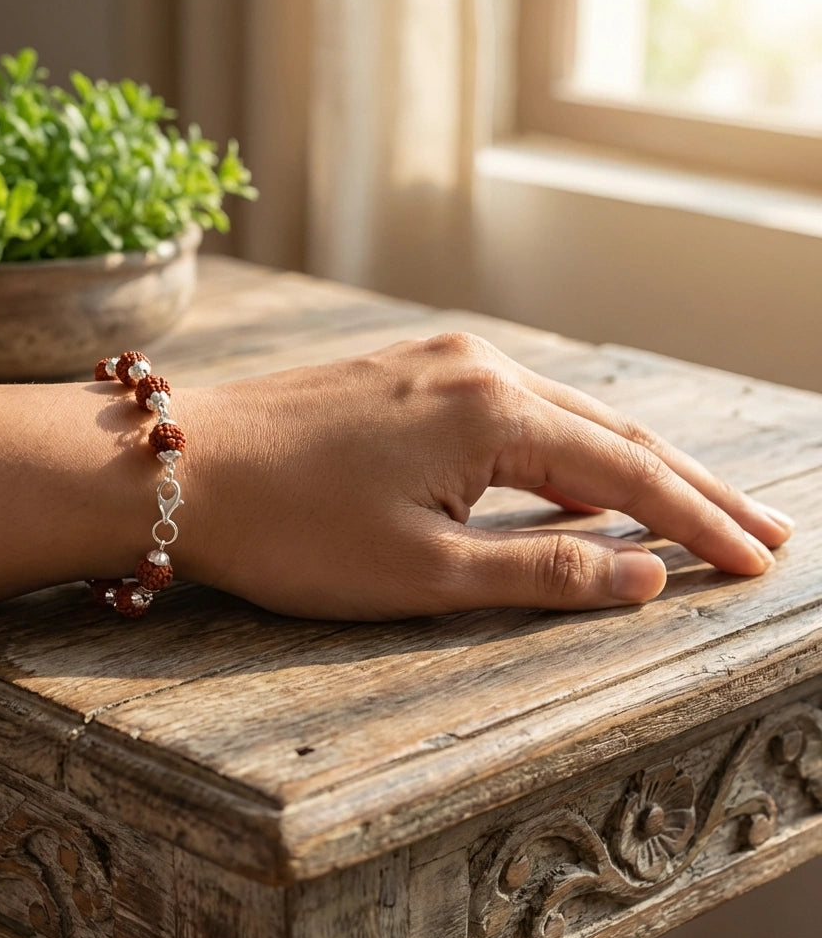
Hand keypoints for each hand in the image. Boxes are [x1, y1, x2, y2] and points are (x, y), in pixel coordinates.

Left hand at [172, 333, 791, 617]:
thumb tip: (646, 575)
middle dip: (691, 489)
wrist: (176, 466)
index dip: (701, 524)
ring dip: (630, 466)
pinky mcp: (406, 372)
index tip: (760, 561)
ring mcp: (438, 361)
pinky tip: (582, 476)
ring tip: (694, 508)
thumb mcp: (422, 571)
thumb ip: (543, 570)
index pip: (631, 475)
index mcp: (492, 412)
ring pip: (564, 417)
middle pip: (613, 433)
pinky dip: (564, 448)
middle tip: (764, 530)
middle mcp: (477, 367)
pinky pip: (510, 410)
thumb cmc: (288, 528)